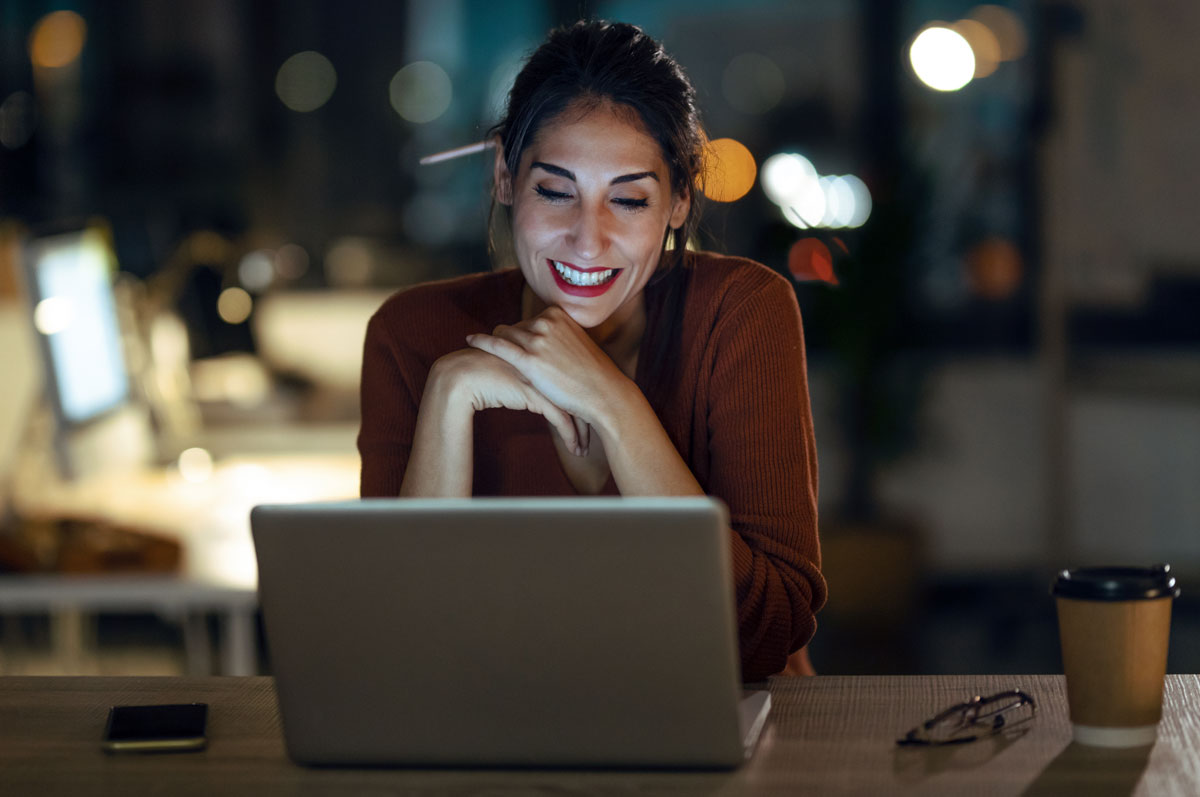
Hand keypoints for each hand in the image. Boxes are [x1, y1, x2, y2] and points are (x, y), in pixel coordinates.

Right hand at [430, 347, 589, 455]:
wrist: (464, 374)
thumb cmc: (487, 373)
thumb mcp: (516, 370)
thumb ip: (534, 376)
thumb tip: (548, 392)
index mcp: (548, 353)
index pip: (575, 379)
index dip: (583, 400)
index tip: (588, 417)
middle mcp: (550, 363)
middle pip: (580, 391)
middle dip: (588, 416)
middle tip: (592, 435)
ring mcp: (544, 377)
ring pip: (575, 406)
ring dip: (582, 430)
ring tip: (584, 447)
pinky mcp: (537, 394)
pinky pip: (562, 418)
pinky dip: (570, 436)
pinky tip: (573, 448)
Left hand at [464, 306, 631, 429]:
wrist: (604, 393)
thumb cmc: (592, 373)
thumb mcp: (576, 343)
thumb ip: (557, 335)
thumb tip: (539, 336)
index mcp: (558, 313)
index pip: (529, 320)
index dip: (524, 337)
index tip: (525, 349)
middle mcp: (547, 321)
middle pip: (515, 327)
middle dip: (512, 343)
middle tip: (514, 361)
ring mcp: (538, 339)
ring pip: (505, 335)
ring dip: (499, 347)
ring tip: (493, 359)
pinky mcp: (530, 360)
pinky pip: (498, 346)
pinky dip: (482, 341)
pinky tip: (470, 340)